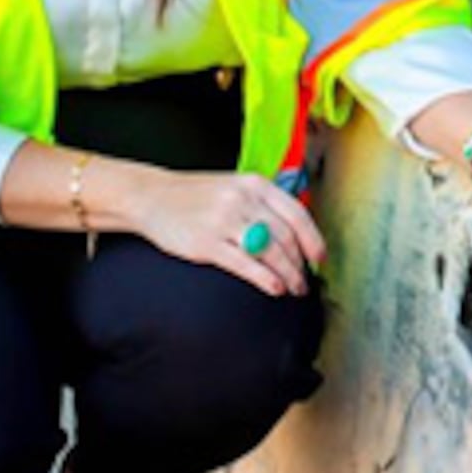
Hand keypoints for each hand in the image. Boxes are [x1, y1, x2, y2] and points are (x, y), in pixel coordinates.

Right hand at [129, 168, 325, 294]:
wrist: (152, 197)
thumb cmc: (195, 196)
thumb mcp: (234, 186)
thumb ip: (264, 204)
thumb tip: (297, 234)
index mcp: (254, 184)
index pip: (297, 214)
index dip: (313, 241)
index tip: (319, 259)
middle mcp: (243, 199)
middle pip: (286, 237)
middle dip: (300, 264)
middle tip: (304, 281)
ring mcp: (225, 220)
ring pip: (270, 252)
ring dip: (288, 275)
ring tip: (293, 289)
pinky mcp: (207, 243)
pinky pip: (246, 265)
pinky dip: (266, 279)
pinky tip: (274, 288)